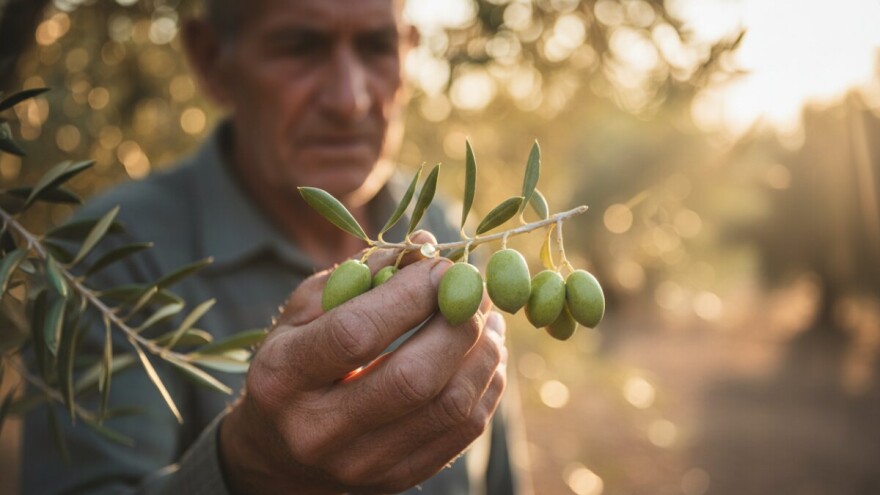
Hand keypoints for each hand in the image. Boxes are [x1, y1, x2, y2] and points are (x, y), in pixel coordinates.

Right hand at [218, 232, 507, 493]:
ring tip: (490, 320)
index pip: (357, 333)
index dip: (410, 295)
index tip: (442, 267)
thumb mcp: (305, 312)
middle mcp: (317, 431)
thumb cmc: (294, 362)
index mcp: (282, 377)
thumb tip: (426, 248)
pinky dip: (487, 386)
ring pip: (449, 408)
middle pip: (413, 377)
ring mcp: (360, 465)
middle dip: (458, 325)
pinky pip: (462, 432)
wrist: (280, 453)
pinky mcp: (396, 481)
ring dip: (484, 354)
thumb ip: (359, 275)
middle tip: (476, 292)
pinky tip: (488, 355)